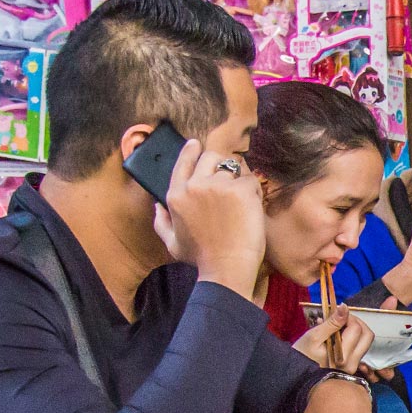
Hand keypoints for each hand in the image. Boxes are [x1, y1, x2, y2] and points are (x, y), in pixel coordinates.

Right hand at [154, 140, 264, 292]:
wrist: (226, 267)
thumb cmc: (201, 259)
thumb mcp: (172, 243)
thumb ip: (161, 222)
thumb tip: (156, 206)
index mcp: (176, 195)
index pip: (183, 162)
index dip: (191, 151)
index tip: (195, 144)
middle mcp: (194, 185)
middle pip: (211, 157)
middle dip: (222, 164)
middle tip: (231, 178)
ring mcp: (217, 185)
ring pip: (234, 168)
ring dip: (240, 179)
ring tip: (244, 200)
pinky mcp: (240, 190)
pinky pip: (250, 179)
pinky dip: (254, 190)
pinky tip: (253, 207)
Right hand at [293, 306, 374, 372]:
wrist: (298, 377)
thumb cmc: (302, 357)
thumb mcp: (313, 337)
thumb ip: (332, 323)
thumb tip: (344, 307)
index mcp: (342, 357)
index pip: (356, 329)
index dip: (348, 317)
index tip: (335, 314)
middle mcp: (352, 364)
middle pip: (367, 335)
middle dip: (356, 322)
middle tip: (341, 318)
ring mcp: (354, 366)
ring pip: (365, 341)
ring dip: (354, 329)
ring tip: (336, 327)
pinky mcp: (352, 366)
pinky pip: (358, 347)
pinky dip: (351, 338)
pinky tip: (336, 335)